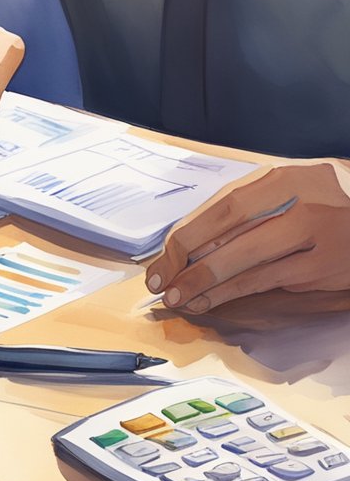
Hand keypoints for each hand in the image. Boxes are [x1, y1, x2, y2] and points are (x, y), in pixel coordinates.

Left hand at [145, 161, 349, 313]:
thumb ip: (244, 211)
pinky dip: (229, 294)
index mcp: (284, 179)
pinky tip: (207, 301)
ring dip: (203, 284)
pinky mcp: (321, 268)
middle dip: (187, 264)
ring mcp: (314, 237)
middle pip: (230, 235)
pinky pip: (263, 282)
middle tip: (160, 284)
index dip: (187, 237)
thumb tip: (189, 245)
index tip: (162, 259)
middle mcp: (300, 205)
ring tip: (177, 298)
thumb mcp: (286, 193)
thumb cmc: (321, 205)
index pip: (224, 209)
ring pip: (245, 264)